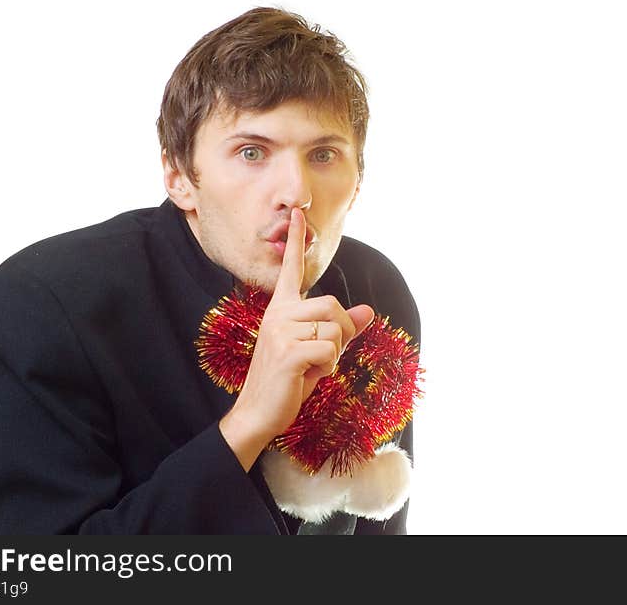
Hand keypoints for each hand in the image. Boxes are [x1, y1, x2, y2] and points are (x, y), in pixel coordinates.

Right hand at [218, 207, 374, 470]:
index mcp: (282, 309)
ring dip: (334, 354)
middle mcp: (279, 314)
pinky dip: (328, 366)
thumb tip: (368, 311)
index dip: (296, 241)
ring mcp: (280, 331)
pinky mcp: (287, 351)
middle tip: (323, 355)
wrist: (258, 413)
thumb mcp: (318, 352)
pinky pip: (329, 349)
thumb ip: (342, 329)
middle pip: (333, 305)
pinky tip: (307, 376)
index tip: (296, 213)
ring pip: (334, 329)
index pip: (291, 270)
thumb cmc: (288, 381)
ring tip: (311, 367)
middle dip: (341, 333)